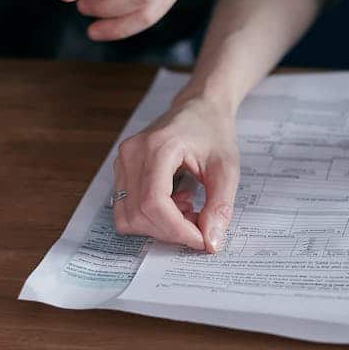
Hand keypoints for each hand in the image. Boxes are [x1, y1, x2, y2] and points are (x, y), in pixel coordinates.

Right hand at [113, 96, 239, 252]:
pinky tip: (174, 203)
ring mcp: (122, 161)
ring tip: (187, 210)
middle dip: (170, 231)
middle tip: (199, 225)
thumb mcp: (227, 168)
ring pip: (127, 216)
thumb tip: (211, 242)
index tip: (201, 239)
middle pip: (139, 214)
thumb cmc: (213, 131)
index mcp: (158, 147)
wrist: (199, 107)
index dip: (176, 230)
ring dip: (158, 226)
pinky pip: (126, 208)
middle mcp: (133, 153)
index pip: (154, 203)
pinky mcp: (121, 170)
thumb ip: (220, 206)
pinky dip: (150, 218)